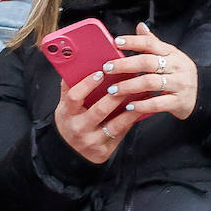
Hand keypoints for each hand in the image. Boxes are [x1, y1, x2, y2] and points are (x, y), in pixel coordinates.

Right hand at [53, 24, 198, 162]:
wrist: (69, 150)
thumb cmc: (71, 119)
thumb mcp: (66, 105)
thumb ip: (71, 86)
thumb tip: (78, 59)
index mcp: (66, 113)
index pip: (74, 96)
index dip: (87, 84)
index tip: (100, 72)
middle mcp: (78, 128)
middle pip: (99, 110)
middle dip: (116, 94)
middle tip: (131, 79)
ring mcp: (91, 142)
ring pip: (115, 124)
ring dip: (131, 107)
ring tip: (143, 93)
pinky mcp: (103, 151)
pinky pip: (122, 133)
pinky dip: (133, 119)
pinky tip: (142, 108)